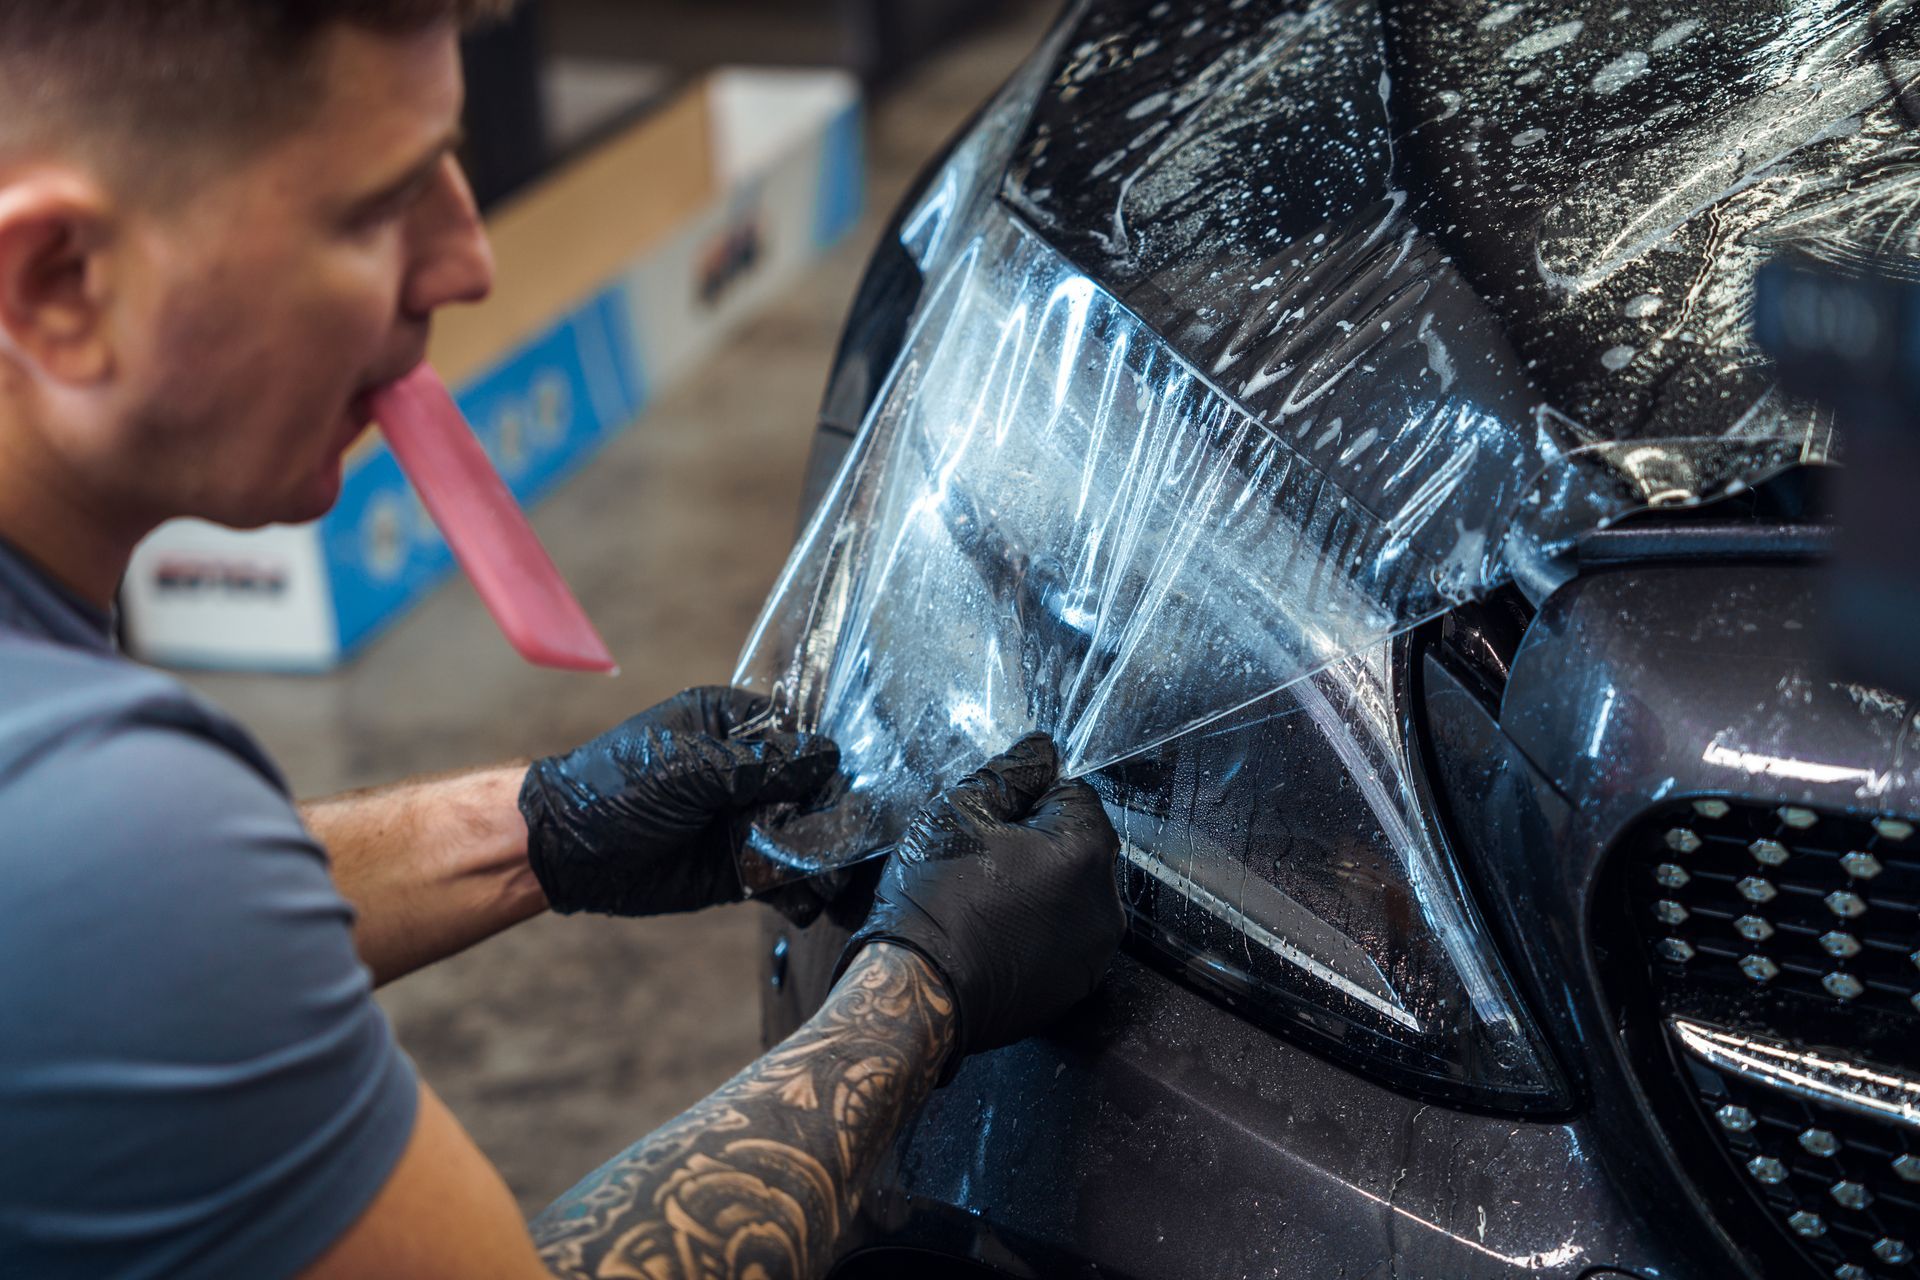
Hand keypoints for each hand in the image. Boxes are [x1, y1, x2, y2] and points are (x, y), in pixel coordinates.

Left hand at [519, 687, 839, 916]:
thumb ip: (756, 764)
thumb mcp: (685, 767)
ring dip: (824, 859)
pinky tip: (807, 901)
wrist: (564, 853)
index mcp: (735, 724)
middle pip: (815, 789)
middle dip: (832, 815)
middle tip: (840, 841)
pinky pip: (787, 880)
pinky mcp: (743, 870)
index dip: (828, 758)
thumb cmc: (614, 789)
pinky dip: (803, 893)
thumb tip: (826, 758)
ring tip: (827, 879)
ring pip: (809, 837)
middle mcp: (750, 771)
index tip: (848, 784)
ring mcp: (749, 821)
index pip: (804, 733)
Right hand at [839, 734, 1123, 1078]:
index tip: (994, 821)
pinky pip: (1067, 937)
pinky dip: (1042, 929)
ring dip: (1043, 887)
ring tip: (988, 899)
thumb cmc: (934, 903)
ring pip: (1074, 893)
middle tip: (984, 861)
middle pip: (1079, 845)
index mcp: (1084, 850)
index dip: (1030, 798)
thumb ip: (1011, 773)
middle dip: (1040, 843)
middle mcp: (1106, 901)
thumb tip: (1042, 749)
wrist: (918, 994)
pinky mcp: (1078, 985)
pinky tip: (998, 933)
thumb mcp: (960, 813)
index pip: (1075, 794)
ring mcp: (1095, 950)